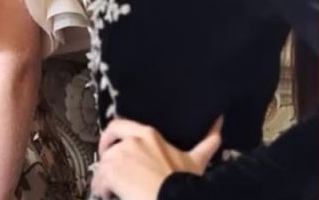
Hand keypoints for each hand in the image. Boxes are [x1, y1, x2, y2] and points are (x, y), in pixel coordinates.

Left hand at [90, 117, 222, 199]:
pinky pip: (99, 179)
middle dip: (108, 162)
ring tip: (109, 190)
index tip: (109, 145)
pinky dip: (101, 187)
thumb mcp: (195, 161)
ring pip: (104, 165)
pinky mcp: (111, 171)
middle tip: (108, 173)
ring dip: (104, 178)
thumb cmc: (186, 181)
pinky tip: (106, 194)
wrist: (176, 198)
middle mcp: (131, 140)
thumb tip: (219, 128)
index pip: (118, 125)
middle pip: (110, 149)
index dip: (110, 136)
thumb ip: (207, 143)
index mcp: (148, 134)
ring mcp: (120, 155)